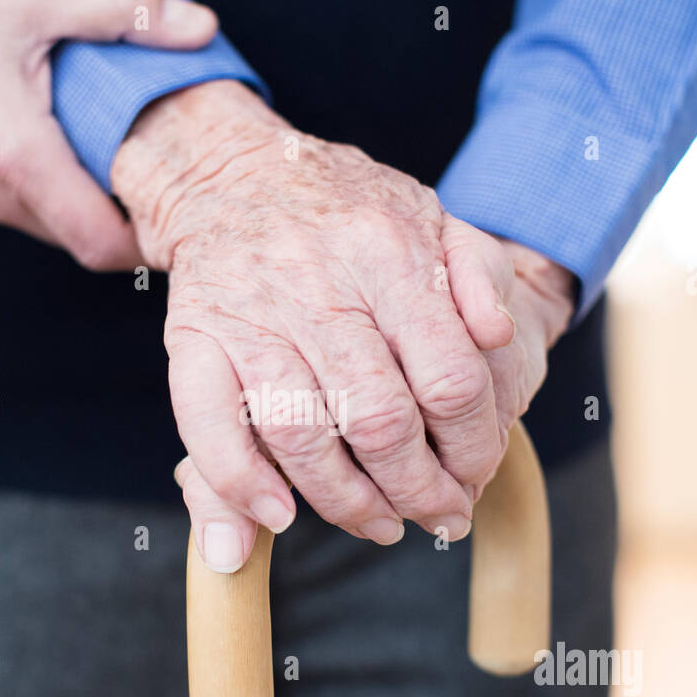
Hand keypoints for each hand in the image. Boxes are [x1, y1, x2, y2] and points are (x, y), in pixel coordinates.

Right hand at [0, 0, 217, 267]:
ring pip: (41, 224)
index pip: (105, 245)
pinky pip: (1, 212)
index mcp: (16, 158)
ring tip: (72, 133)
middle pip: (78, 234)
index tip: (172, 209)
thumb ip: (122, 11)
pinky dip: (24, 186)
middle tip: (134, 156)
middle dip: (111, 203)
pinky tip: (17, 133)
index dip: (148, 239)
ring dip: (65, 191)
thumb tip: (200, 26)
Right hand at [113, 80, 573, 568]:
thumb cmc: (346, 210)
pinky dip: (242, 482)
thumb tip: (501, 336)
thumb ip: (480, 275)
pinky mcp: (194, 340)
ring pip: (301, 436)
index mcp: (391, 256)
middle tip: (439, 518)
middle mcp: (319, 287)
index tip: (476, 476)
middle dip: (419, 490)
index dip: (473, 447)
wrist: (232, 172)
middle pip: (380, 422)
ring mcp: (250, 317)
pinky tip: (279, 515)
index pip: (451, 379)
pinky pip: (209, 426)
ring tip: (380, 523)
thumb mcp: (433, 216)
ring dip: (346, 503)